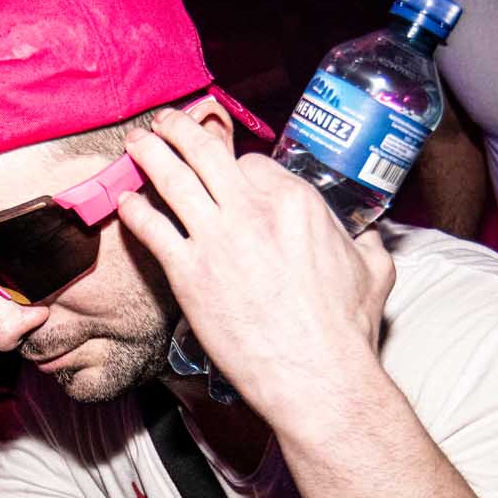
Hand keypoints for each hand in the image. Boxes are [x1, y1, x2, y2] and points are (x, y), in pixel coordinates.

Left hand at [116, 108, 395, 417]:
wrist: (316, 374)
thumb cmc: (346, 330)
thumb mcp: (373, 271)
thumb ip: (366, 243)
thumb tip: (370, 237)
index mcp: (297, 202)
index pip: (253, 164)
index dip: (235, 165)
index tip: (224, 170)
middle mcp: (254, 210)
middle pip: (206, 154)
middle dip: (181, 131)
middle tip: (165, 123)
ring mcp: (218, 240)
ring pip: (174, 181)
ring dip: (151, 155)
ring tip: (138, 144)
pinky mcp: (190, 274)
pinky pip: (153, 230)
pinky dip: (135, 211)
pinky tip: (125, 201)